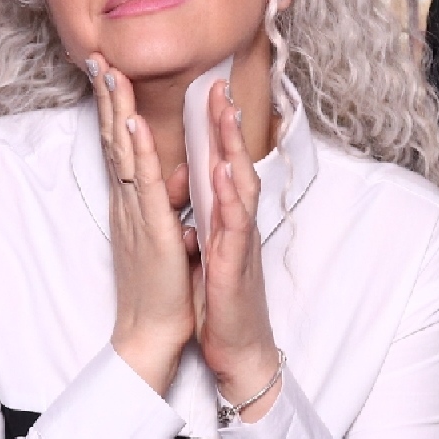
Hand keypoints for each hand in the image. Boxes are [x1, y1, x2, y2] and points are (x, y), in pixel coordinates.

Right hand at [91, 54, 194, 394]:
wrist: (151, 332)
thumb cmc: (162, 286)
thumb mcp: (167, 233)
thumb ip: (169, 201)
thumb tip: (181, 175)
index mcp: (131, 201)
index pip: (119, 144)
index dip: (112, 107)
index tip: (107, 72)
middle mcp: (127, 201)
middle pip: (111, 139)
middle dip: (106, 97)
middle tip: (96, 58)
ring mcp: (135, 212)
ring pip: (123, 151)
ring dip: (115, 110)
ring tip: (108, 73)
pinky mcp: (150, 228)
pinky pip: (144, 182)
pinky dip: (138, 150)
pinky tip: (132, 123)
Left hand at [196, 75, 280, 416]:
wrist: (237, 351)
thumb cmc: (221, 301)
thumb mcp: (208, 250)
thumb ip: (206, 216)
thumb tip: (198, 187)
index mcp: (223, 220)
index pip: (220, 166)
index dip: (214, 129)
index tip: (206, 92)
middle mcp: (235, 226)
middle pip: (234, 166)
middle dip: (227, 126)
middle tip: (219, 87)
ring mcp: (239, 245)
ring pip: (241, 190)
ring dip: (233, 152)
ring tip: (226, 118)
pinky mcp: (235, 269)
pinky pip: (233, 231)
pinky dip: (230, 202)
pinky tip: (225, 178)